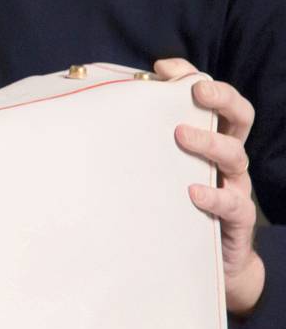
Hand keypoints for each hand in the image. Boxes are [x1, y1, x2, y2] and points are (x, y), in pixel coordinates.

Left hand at [155, 58, 265, 315]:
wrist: (202, 262)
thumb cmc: (172, 205)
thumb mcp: (156, 169)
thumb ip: (139, 143)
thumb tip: (88, 114)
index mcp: (209, 138)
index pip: (211, 98)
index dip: (193, 76)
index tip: (164, 66)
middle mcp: (225, 158)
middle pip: (238, 116)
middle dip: (220, 97)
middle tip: (196, 90)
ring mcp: (234, 186)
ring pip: (235, 155)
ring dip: (209, 141)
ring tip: (181, 135)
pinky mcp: (235, 220)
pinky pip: (233, 204)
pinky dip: (214, 195)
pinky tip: (193, 191)